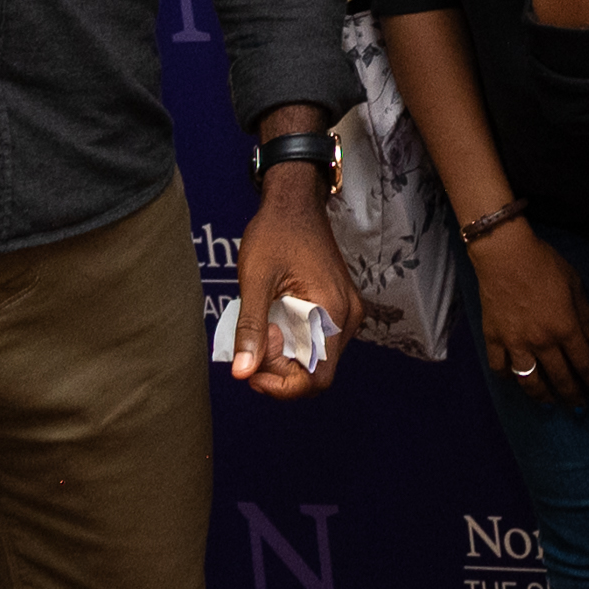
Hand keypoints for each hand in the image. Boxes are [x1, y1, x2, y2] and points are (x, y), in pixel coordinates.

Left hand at [228, 164, 354, 401]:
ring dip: (287, 358)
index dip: (283, 386)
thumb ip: (250, 328)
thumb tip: (242, 372)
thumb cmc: (275, 233)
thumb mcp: (255, 280)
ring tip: (261, 332)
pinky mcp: (338, 305)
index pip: (317, 379)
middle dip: (281, 372)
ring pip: (318, 358)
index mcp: (332, 311)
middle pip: (318, 373)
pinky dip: (295, 343)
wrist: (295, 202)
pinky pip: (319, 340)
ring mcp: (345, 311)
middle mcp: (347, 316)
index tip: (254, 370)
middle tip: (253, 346)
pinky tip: (274, 324)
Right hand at [473, 221, 588, 406]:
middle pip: (561, 379)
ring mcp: (516, 342)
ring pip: (530, 382)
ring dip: (543, 397)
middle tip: (580, 408)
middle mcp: (542, 341)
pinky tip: (516, 379)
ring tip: (550, 404)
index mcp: (565, 327)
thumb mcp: (575, 283)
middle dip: (573, 397)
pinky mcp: (494, 338)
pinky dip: (509, 377)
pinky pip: (500, 368)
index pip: (585, 364)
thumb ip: (586, 314)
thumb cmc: (543, 263)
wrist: (505, 253)